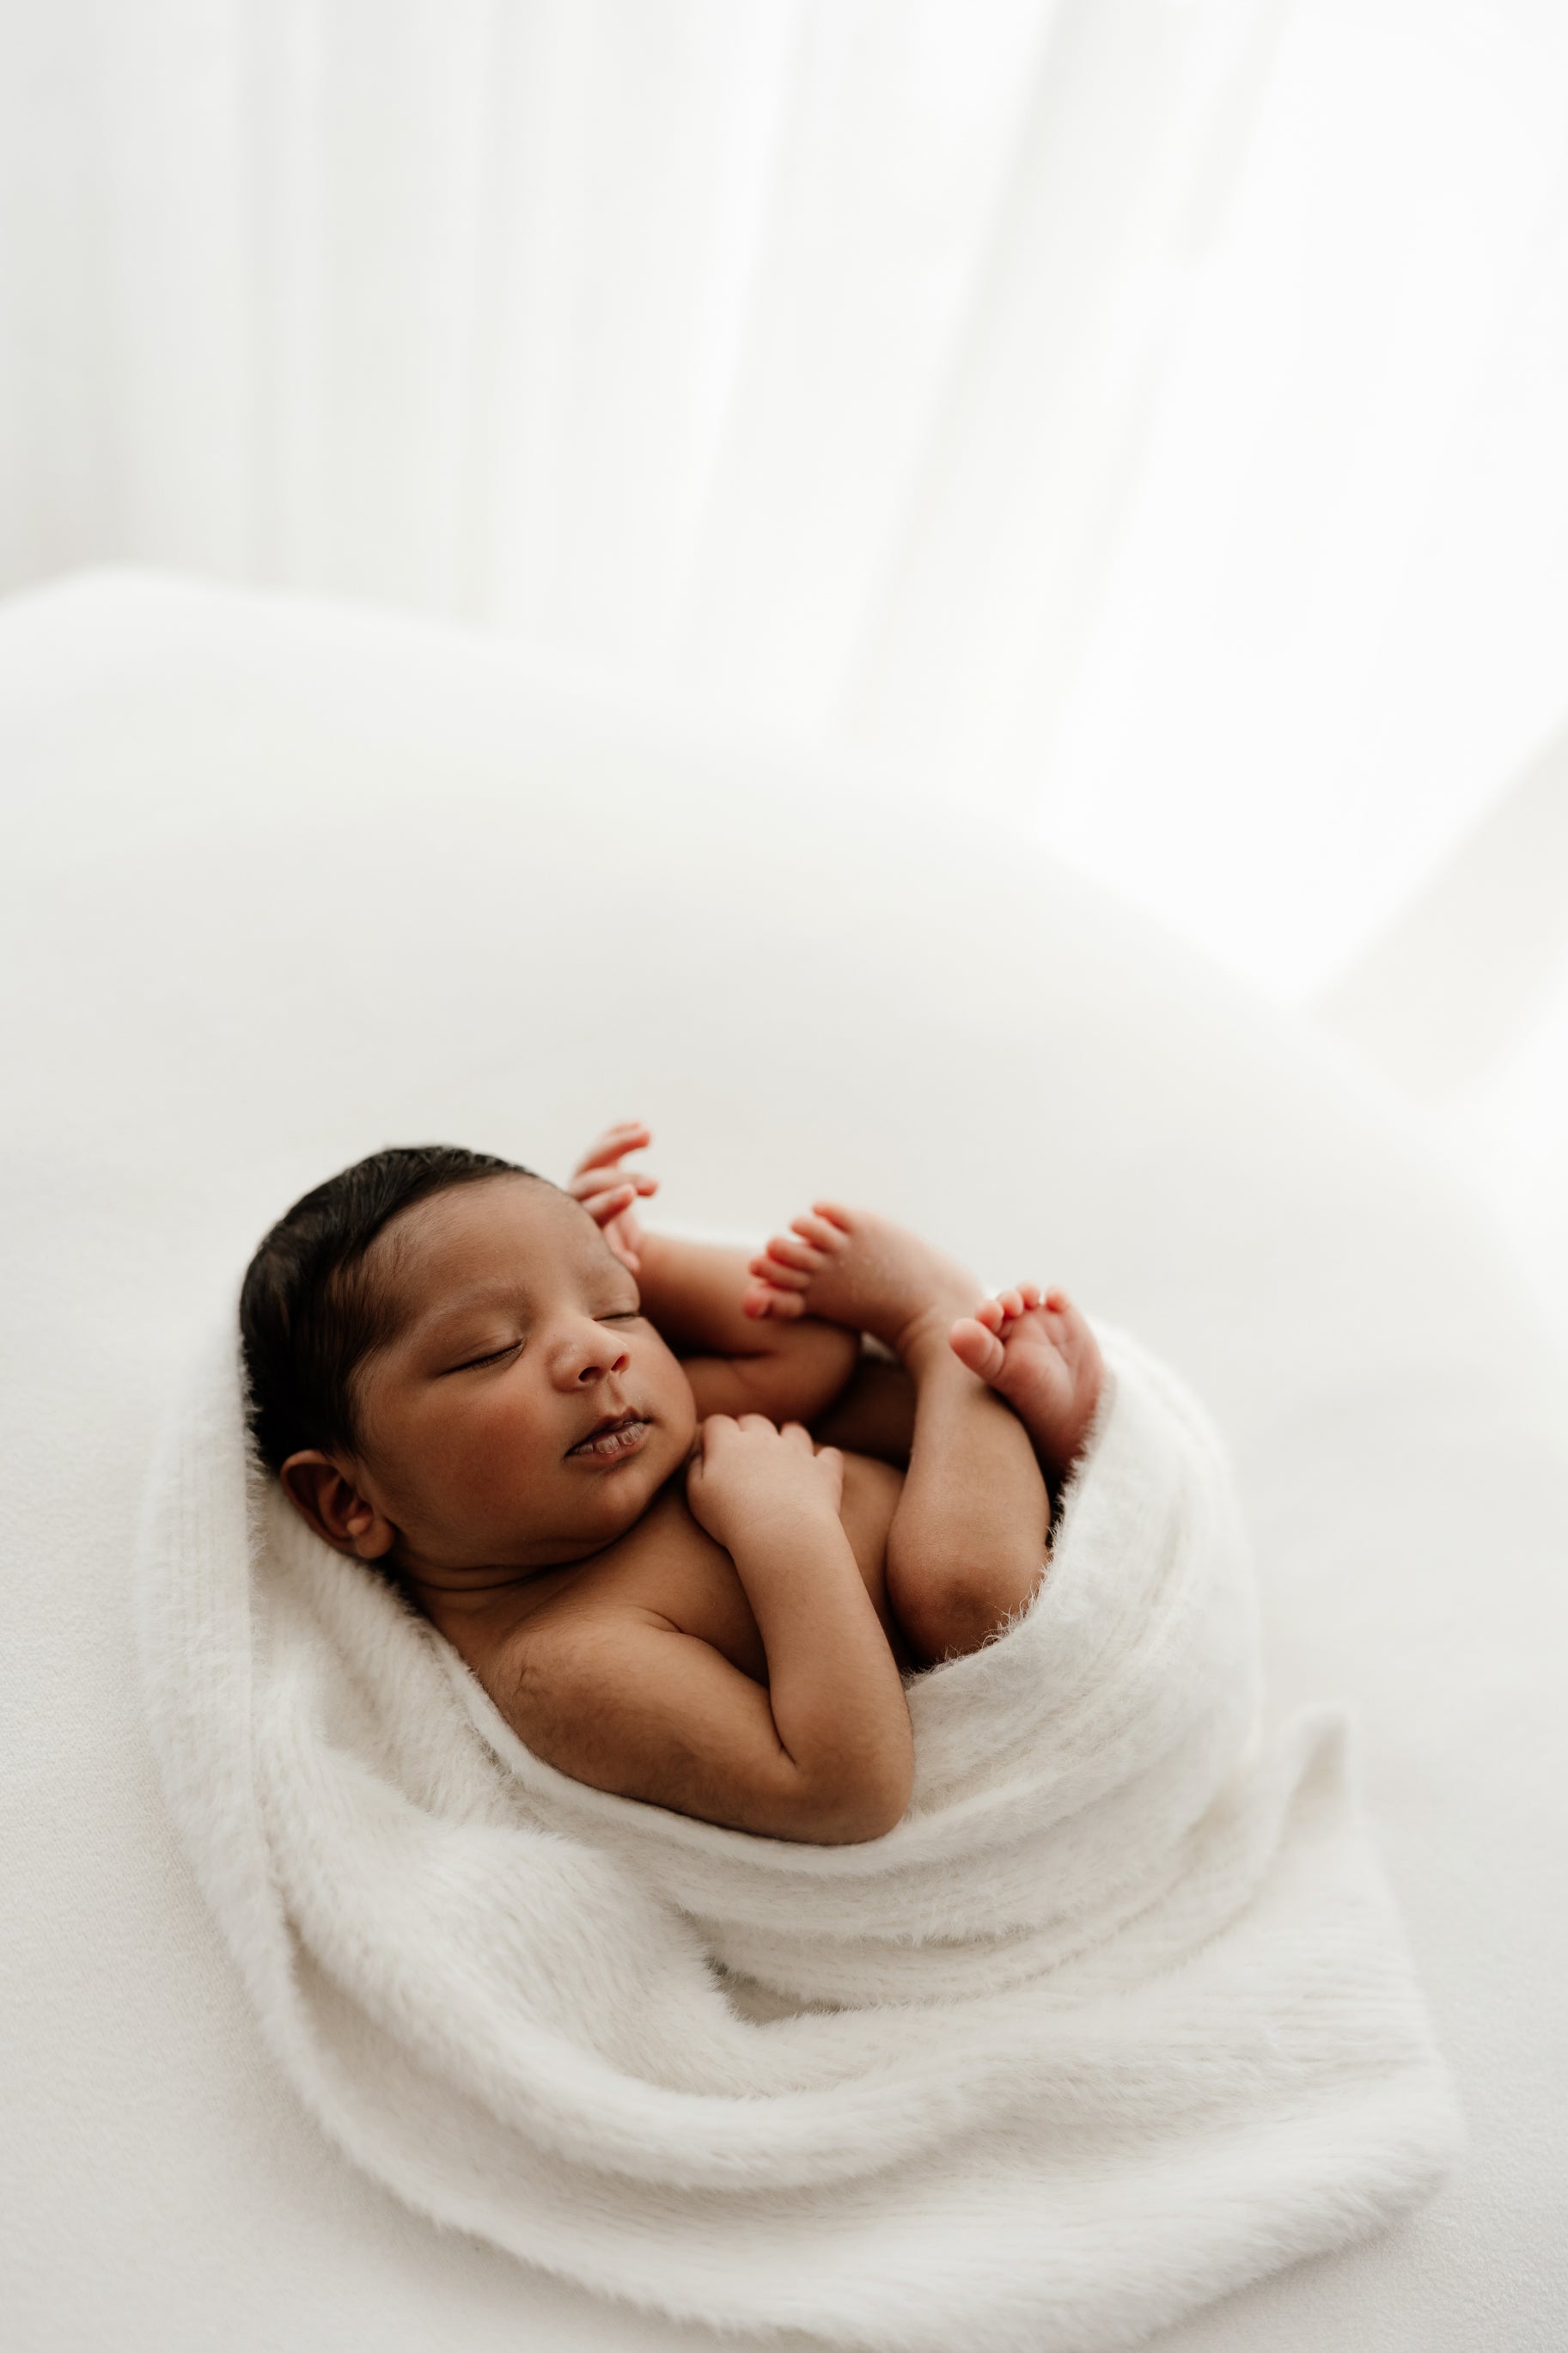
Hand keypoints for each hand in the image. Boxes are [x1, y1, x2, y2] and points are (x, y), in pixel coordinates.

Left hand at [568, 1120, 659, 1273]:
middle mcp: (575, 1197)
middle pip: (593, 1182)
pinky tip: (640, 1124)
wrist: (606, 1238)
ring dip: (621, 1142)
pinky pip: (604, 1142)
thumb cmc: (613, 1252)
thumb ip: (620, 1258)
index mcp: (578, 1223)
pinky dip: (619, 1131)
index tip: (631, 1194)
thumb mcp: (616, 1258)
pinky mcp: (596, 1162)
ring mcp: (583, 1176)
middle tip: (655, 1184)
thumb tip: (633, 1267)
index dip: (609, 1201)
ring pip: (596, 1155)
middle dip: (624, 1179)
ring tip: (648, 1134)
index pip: (590, 1210)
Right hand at [685, 1416, 843, 1553]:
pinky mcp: (823, 1470)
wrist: (780, 1532)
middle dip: (748, 1430)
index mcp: (730, 1443)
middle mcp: (764, 1439)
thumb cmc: (730, 1519)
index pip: (718, 1423)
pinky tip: (821, 1467)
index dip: (714, 1434)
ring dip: (788, 1437)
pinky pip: (829, 1455)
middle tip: (745, 1450)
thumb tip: (700, 1453)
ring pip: (793, 1431)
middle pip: (754, 1421)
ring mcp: (797, 1452)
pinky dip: (825, 1459)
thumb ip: (694, 1469)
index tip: (712, 1448)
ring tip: (785, 1451)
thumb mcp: (697, 1496)